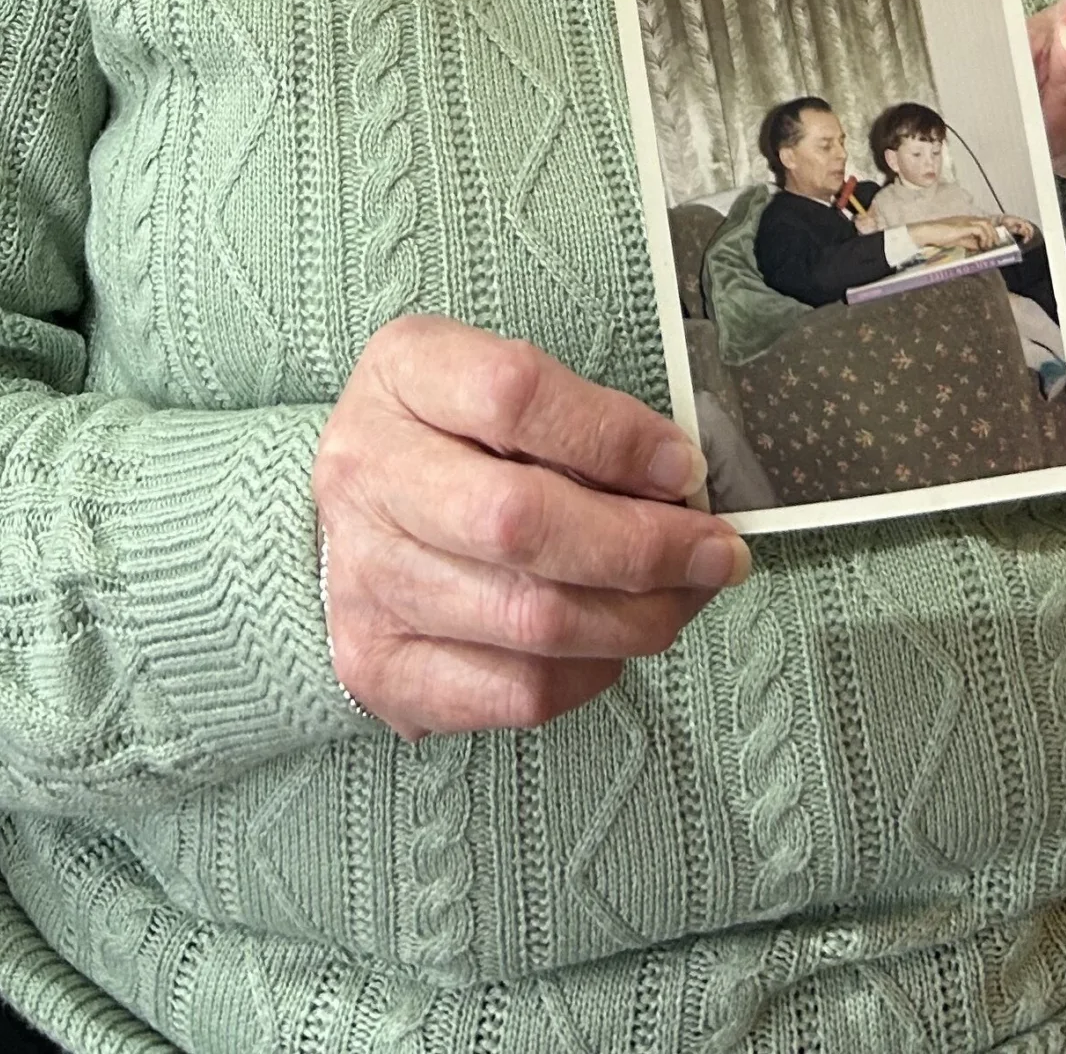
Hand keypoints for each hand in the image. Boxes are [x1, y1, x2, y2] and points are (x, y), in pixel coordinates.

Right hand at [312, 313, 750, 740]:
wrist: (348, 513)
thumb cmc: (448, 435)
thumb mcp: (492, 376)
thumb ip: (575, 413)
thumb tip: (678, 479)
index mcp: (401, 374)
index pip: (514, 395)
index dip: (615, 436)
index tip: (684, 468)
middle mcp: (367, 474)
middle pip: (520, 521)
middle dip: (645, 545)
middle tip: (716, 552)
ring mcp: (366, 579)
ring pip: (532, 619)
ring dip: (639, 616)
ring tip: (686, 595)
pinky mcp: (380, 667)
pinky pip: (516, 692)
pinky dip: (591, 672)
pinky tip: (614, 641)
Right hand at [908, 215, 999, 258]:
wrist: (927, 232)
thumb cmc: (938, 235)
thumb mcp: (957, 239)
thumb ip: (968, 241)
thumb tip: (978, 246)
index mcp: (966, 220)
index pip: (983, 222)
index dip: (990, 231)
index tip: (992, 243)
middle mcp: (967, 218)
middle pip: (987, 221)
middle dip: (994, 234)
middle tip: (993, 245)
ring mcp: (966, 221)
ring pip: (986, 223)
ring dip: (990, 235)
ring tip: (987, 246)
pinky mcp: (963, 226)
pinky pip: (980, 229)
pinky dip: (984, 237)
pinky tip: (981, 245)